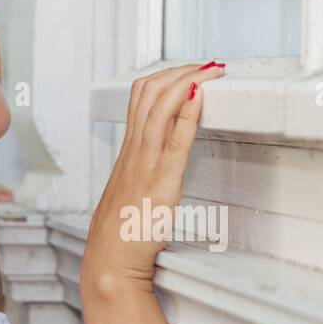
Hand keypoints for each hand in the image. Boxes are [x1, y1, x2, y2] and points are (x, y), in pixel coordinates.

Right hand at [82, 60, 225, 296]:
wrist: (111, 260)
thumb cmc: (123, 232)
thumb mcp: (133, 190)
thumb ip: (146, 168)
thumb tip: (165, 153)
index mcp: (129, 151)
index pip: (140, 97)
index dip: (166, 76)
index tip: (190, 68)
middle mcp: (135, 152)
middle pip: (149, 93)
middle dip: (180, 70)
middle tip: (207, 63)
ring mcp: (145, 165)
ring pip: (158, 108)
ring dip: (187, 82)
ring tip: (210, 70)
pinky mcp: (160, 183)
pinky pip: (174, 141)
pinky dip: (187, 115)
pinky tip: (200, 98)